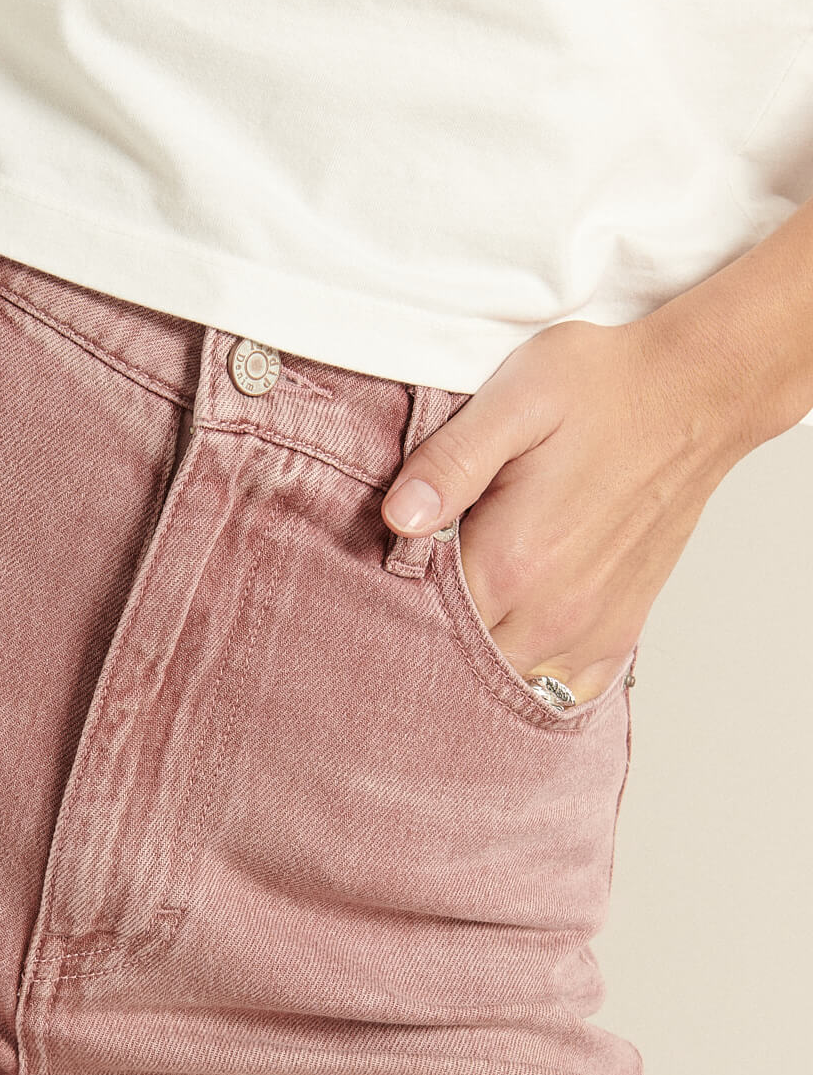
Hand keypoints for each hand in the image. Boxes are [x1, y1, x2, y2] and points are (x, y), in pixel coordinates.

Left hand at [378, 309, 769, 704]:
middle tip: (410, 608)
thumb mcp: (515, 400)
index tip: (376, 587)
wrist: (699, 390)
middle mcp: (551, 611)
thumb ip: (451, 463)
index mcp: (511, 563)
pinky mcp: (621, 626)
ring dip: (478, 665)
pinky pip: (569, 688)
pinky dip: (537, 680)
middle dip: (429, 642)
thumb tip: (398, 517)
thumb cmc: (606, 387)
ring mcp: (590, 626)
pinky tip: (515, 651)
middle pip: (460, 662)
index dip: (391, 608)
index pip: (422, 621)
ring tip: (458, 627)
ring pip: (510, 682)